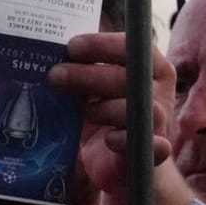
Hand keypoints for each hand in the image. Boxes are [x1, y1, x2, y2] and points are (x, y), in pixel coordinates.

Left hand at [48, 31, 175, 193]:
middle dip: (87, 74)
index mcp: (149, 65)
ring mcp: (158, 120)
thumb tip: (47, 52)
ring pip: (132, 107)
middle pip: (127, 76)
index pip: (130, 46)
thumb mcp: (94, 86)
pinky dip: (125, 139)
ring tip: (81, 113)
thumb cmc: (104, 112)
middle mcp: (159, 89)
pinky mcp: (154, 149)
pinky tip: (109, 139)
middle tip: (54, 75)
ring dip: (101, 108)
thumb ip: (83, 68)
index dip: (101, 45)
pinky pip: (146, 142)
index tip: (71, 47)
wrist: (118, 160)